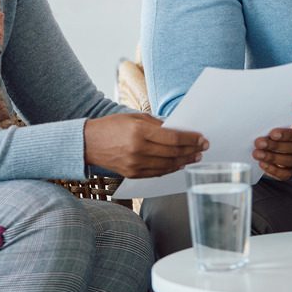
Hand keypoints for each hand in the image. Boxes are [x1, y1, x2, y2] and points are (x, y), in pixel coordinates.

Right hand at [84, 113, 207, 177]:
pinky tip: (179, 164)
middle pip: (173, 153)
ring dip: (184, 161)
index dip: (190, 139)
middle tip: (203, 148)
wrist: (88, 143)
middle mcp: (138, 150)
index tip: (202, 138)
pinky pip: (157, 173)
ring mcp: (135, 164)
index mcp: (139, 132)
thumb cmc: (112, 126)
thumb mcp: (134, 117)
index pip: (173, 138)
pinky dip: (170, 169)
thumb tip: (178, 131)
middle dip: (191, 150)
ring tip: (194, 157)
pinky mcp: (132, 174)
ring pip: (167, 165)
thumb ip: (157, 124)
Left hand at [253, 119, 291, 179]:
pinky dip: (273, 170)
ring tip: (257, 154)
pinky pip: (285, 174)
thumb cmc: (273, 131)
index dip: (287, 134)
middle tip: (259, 143)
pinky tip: (262, 163)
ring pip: (290, 161)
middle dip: (274, 146)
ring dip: (271, 158)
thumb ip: (272, 124)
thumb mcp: (273, 124)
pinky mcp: (291, 171)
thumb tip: (261, 124)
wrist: (269, 144)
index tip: (272, 134)